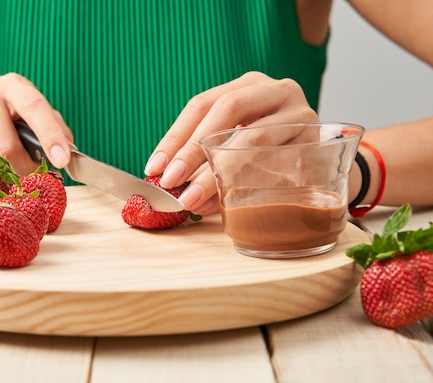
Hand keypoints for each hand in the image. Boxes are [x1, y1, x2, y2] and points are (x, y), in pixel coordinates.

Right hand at [0, 73, 73, 174]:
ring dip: (0, 170)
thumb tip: (70, 153)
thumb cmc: (9, 117)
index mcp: (14, 85)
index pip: (35, 107)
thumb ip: (54, 129)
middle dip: (22, 169)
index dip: (50, 135)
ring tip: (2, 159)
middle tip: (30, 174)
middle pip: (6, 146)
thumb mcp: (34, 116)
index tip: (62, 160)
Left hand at [144, 72, 318, 213]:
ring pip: (253, 137)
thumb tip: (168, 183)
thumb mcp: (236, 144)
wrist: (323, 163)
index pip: (201, 104)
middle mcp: (275, 90)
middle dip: (193, 148)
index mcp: (246, 85)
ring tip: (193, 198)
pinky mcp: (319, 142)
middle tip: (172, 181)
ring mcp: (300, 112)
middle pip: (226, 110)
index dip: (174, 137)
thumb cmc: (270, 154)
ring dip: (217, 171)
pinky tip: (229, 202)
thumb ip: (205, 157)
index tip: (154, 168)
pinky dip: (251, 183)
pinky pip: (279, 162)